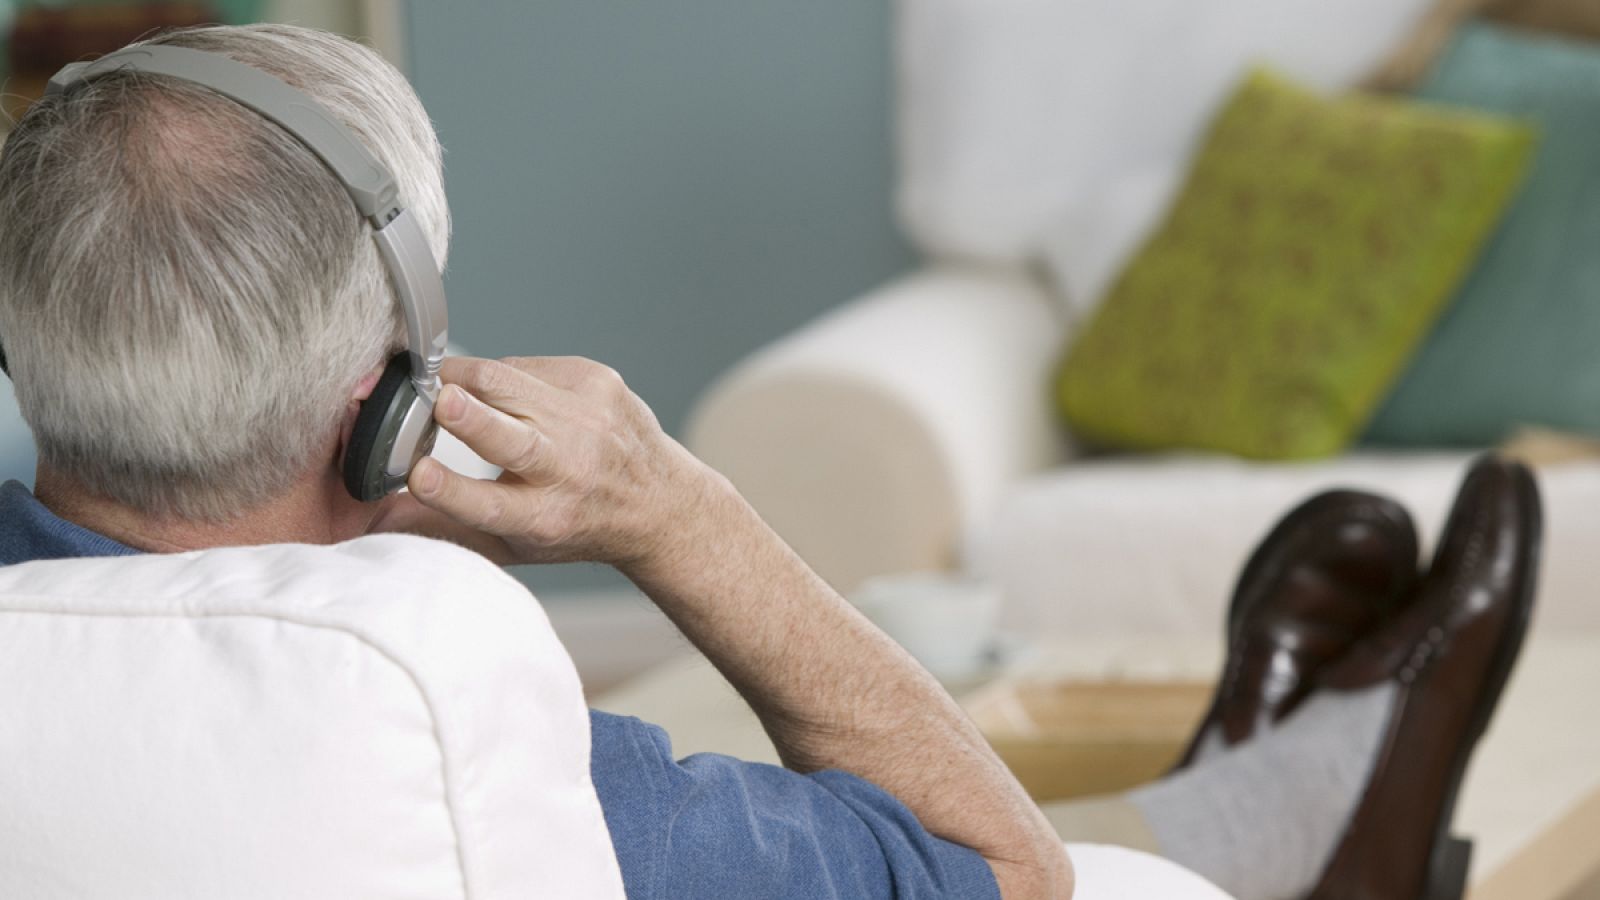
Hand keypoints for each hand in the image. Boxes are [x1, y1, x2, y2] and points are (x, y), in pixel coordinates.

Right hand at [392, 356, 723, 568]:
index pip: (490, 506)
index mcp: (543, 517)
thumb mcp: (515, 543)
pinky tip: (514, 399)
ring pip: (509, 382)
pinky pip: (526, 366)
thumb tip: (375, 519)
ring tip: (437, 386)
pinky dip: (506, 378)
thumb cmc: (577, 523)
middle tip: (435, 400)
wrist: (659, 501)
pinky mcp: (596, 380)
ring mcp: (587, 419)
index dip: (450, 490)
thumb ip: (448, 529)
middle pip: (510, 438)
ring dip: (464, 380)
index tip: (417, 474)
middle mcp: (569, 468)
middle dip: (470, 417)